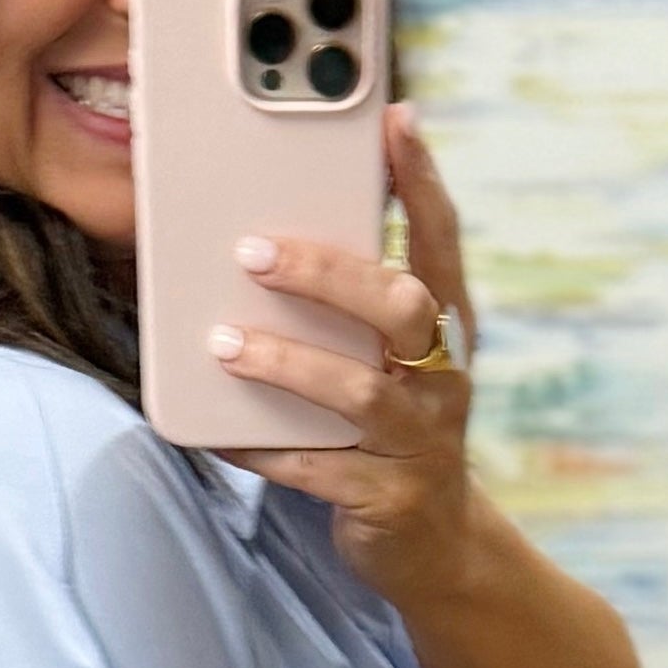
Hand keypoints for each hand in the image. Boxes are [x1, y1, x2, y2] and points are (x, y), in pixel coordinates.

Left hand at [214, 104, 483, 600]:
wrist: (436, 547)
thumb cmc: (393, 431)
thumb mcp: (390, 362)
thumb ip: (354, 306)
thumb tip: (270, 231)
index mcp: (446, 331)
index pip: (441, 242)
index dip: (422, 181)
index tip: (396, 120)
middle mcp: (443, 378)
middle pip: (402, 306)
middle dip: (328, 273)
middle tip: (252, 250)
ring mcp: (419, 441)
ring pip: (359, 390)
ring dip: (286, 363)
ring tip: (224, 345)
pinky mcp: (386, 498)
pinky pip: (317, 470)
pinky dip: (265, 449)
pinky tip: (221, 433)